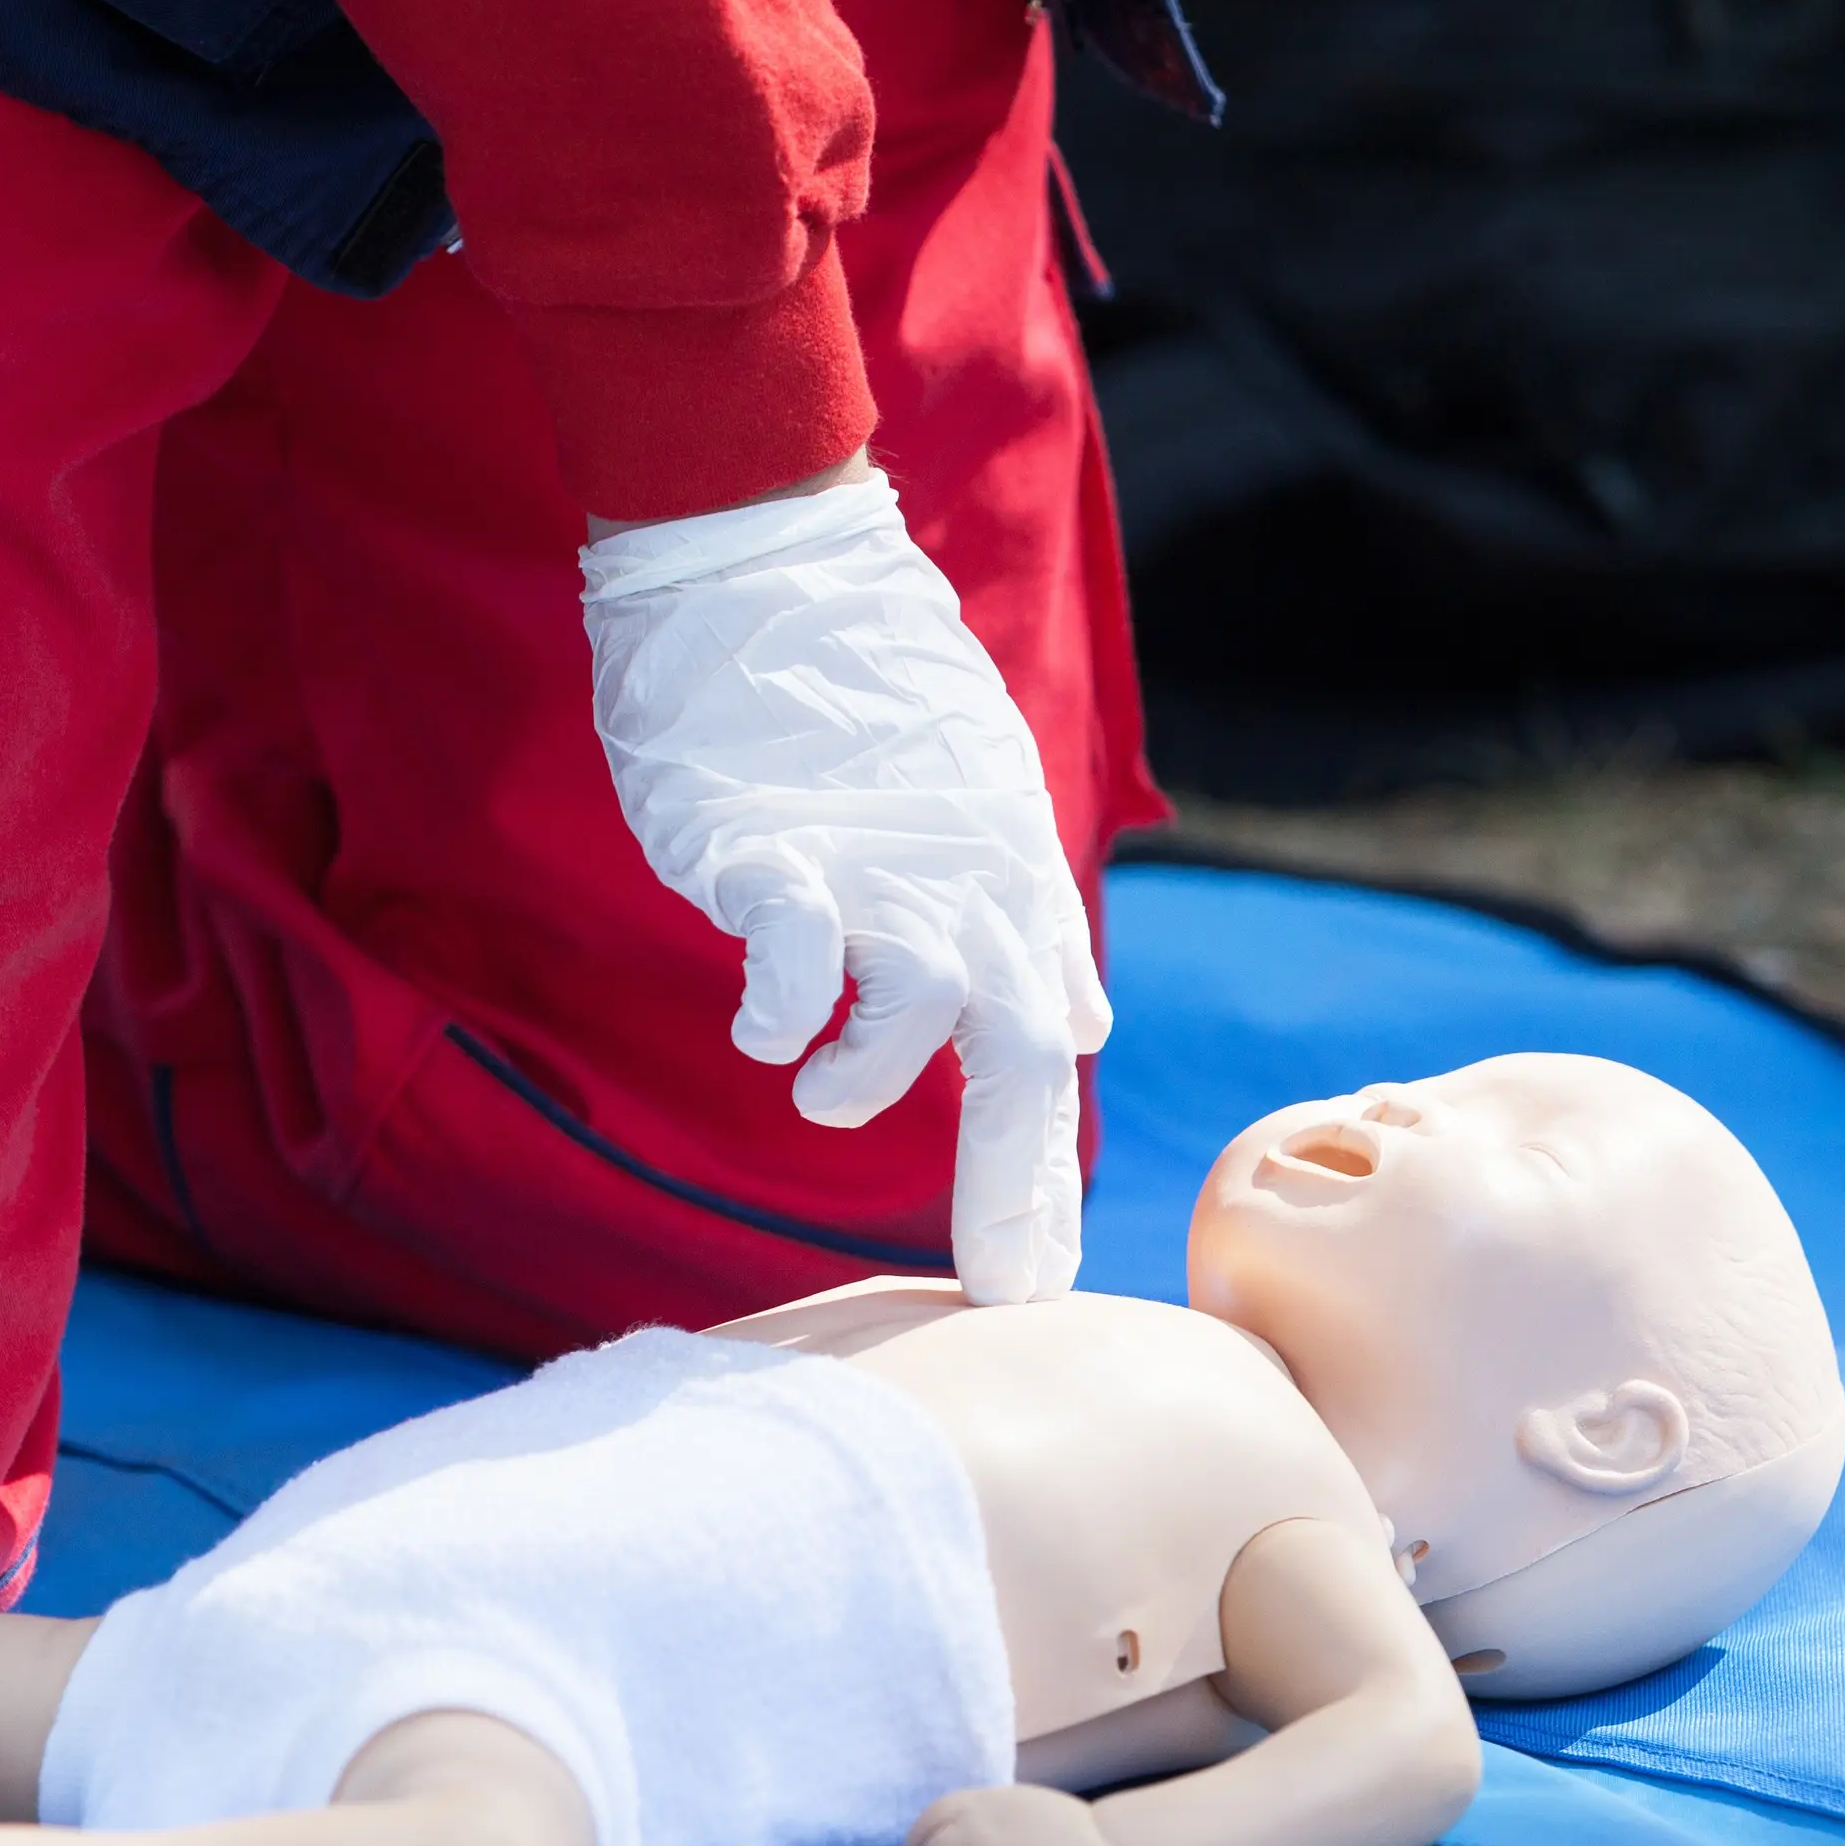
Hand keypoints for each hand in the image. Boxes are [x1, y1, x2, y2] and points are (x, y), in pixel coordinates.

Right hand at [577, 467, 1111, 1302]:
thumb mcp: (977, 805)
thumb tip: (1079, 1025)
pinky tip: (765, 1023)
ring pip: (917, 1005)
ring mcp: (873, 864)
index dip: (1040, 1175)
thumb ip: (1022, 923)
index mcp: (1008, 883)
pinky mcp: (776, 846)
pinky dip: (784, 1005)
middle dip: (1010, 1185)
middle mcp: (962, 882)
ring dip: (873, 1075)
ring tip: (821, 1095)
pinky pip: (796, 950)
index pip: (1045, 1053)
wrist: (769, 561)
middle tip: (1001, 1283)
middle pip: (1016, 1056)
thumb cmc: (862, 698)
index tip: (1034, 1278)